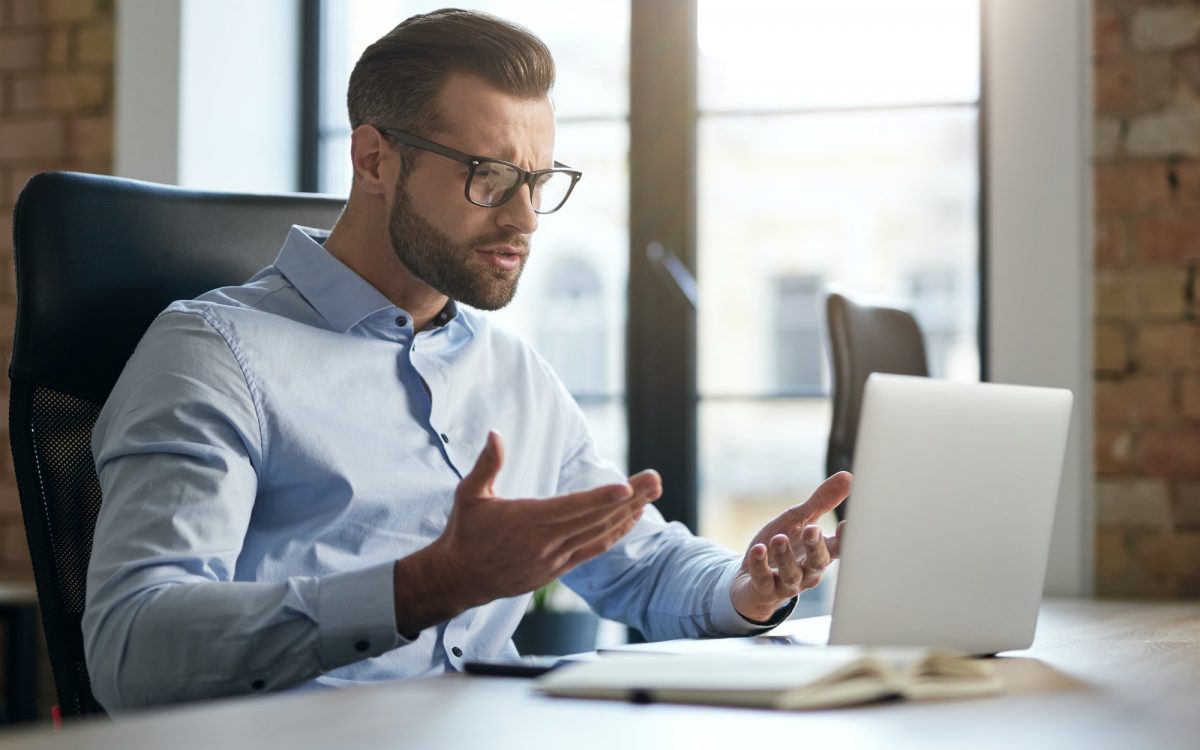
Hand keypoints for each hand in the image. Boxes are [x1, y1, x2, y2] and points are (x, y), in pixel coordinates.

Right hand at [405, 431, 660, 624]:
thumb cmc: (465, 532)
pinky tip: (631, 519)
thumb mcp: (469, 494)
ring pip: (599, 534)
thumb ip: (486, 465)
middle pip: (595, 518)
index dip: (601, 498)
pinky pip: (593, 550)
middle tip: (655, 480)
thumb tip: (495, 434)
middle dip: (630, 499)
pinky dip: (614, 534)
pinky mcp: (557, 570)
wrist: (459, 578)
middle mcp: (546, 542)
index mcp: (527, 521)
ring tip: (652, 494)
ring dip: (628, 515)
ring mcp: (554, 559)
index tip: (626, 488)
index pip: (572, 508)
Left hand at [729, 472, 850, 623]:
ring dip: (785, 556)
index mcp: (819, 553)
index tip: (847, 524)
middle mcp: (807, 571)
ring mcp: (786, 583)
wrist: (751, 581)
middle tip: (812, 529)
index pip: (838, 548)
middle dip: (815, 547)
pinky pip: (763, 579)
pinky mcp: (764, 590)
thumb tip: (847, 476)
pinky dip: (760, 565)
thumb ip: (821, 502)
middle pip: (817, 562)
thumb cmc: (781, 547)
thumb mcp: (798, 520)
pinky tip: (758, 550)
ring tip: (779, 539)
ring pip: (791, 574)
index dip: (844, 539)